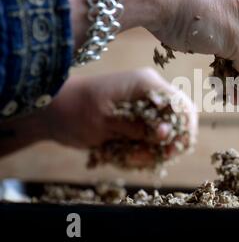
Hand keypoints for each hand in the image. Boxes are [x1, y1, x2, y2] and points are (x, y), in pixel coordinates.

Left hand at [42, 68, 197, 157]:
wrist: (52, 111)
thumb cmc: (75, 110)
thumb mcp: (105, 121)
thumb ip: (138, 127)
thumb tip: (166, 133)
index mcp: (146, 84)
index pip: (180, 104)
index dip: (183, 128)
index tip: (171, 149)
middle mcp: (149, 93)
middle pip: (178, 120)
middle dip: (169, 143)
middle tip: (155, 158)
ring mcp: (144, 106)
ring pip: (165, 133)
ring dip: (152, 150)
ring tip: (130, 157)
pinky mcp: (137, 119)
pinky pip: (151, 139)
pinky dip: (142, 151)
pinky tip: (125, 154)